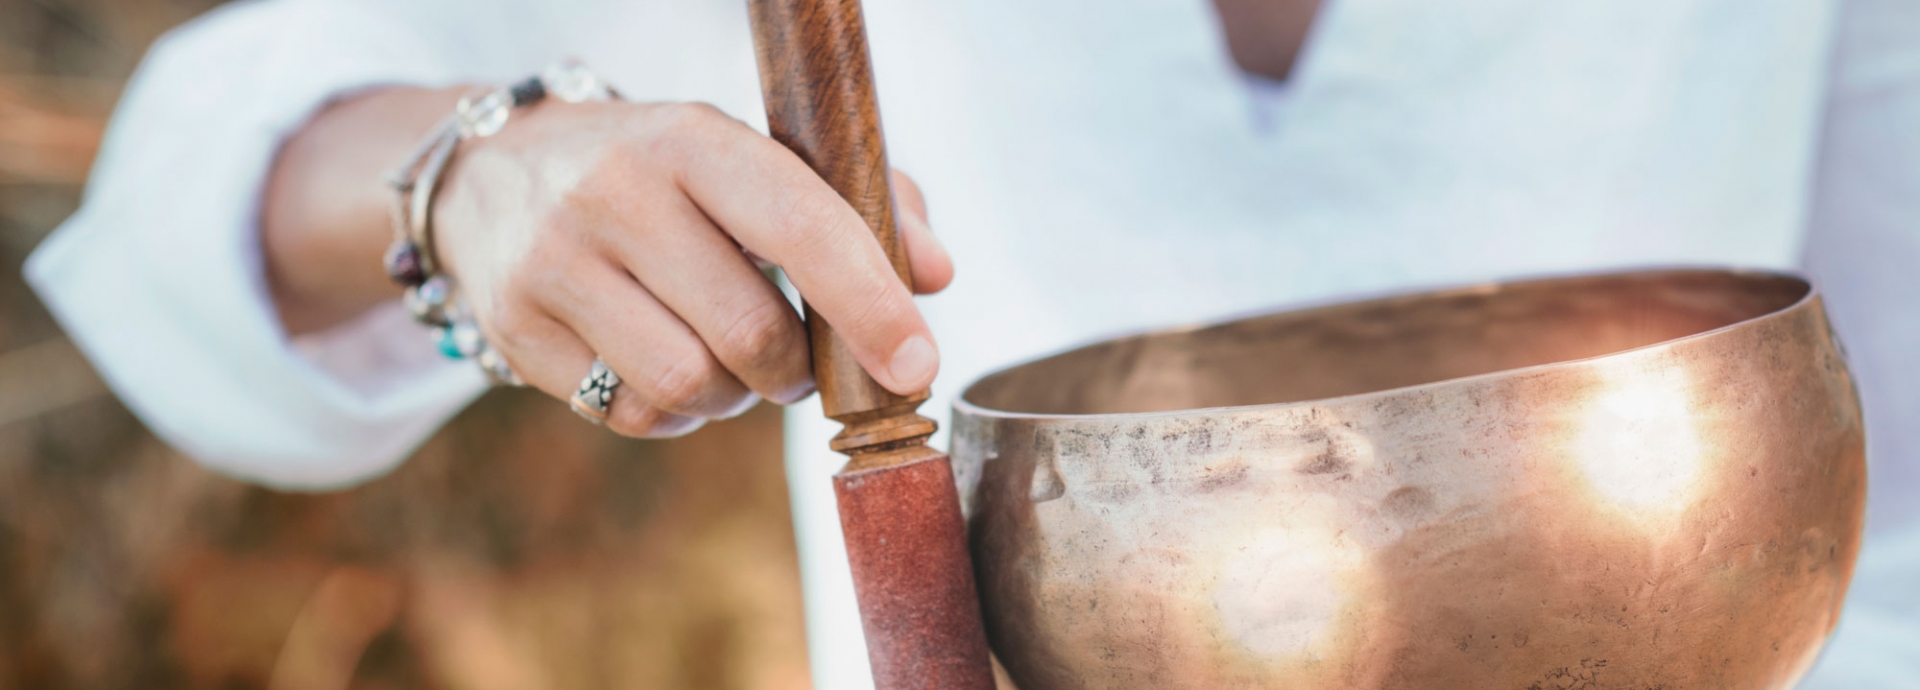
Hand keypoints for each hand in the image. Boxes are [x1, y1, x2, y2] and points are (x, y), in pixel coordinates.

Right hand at [432, 100, 951, 436]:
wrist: (496, 174)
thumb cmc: (666, 176)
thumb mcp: (752, 159)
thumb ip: (863, 204)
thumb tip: (935, 276)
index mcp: (689, 138)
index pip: (798, 225)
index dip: (869, 303)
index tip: (916, 364)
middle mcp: (612, 193)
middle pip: (749, 332)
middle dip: (796, 369)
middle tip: (796, 360)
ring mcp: (553, 263)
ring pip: (691, 385)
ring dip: (735, 397)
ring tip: (727, 360)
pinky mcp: (515, 329)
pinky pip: (631, 414)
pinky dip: (674, 412)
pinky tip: (665, 365)